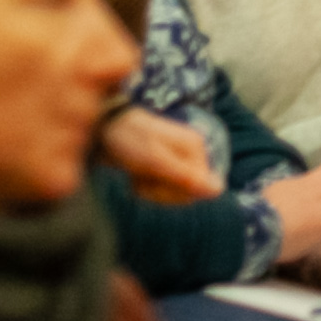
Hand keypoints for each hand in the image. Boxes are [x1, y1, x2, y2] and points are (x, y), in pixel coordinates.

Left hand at [97, 108, 221, 203]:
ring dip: (151, 190)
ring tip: (137, 174)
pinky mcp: (163, 166)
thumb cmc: (128, 139)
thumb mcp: (155, 160)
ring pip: (173, 193)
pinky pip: (161, 189)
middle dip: (162, 191)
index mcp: (194, 149)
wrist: (102, 127)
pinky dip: (145, 188)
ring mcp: (176, 161)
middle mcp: (190, 155)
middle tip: (144, 177)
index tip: (157, 181)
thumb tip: (219, 190)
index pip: (201, 188)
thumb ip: (186, 176)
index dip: (178, 192)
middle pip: (188, 193)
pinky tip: (135, 176)